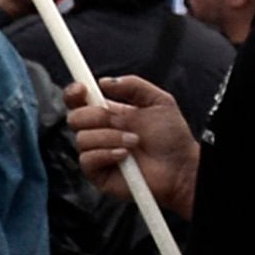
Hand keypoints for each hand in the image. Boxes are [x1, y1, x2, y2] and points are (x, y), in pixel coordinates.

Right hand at [66, 76, 197, 217]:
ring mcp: (96, 152)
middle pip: (74, 117)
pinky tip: (124, 156)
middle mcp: (99, 132)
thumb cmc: (172, 138)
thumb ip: (134, 85)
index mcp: (108, 113)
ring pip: (82, 138)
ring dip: (110, 137)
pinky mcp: (97, 172)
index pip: (78, 100)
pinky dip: (106, 154)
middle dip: (96, 116)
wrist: (180, 167)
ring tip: (134, 141)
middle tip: (119, 121)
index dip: (74, 93)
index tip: (82, 89)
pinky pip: (87, 159)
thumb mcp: (159, 102)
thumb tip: (105, 81)